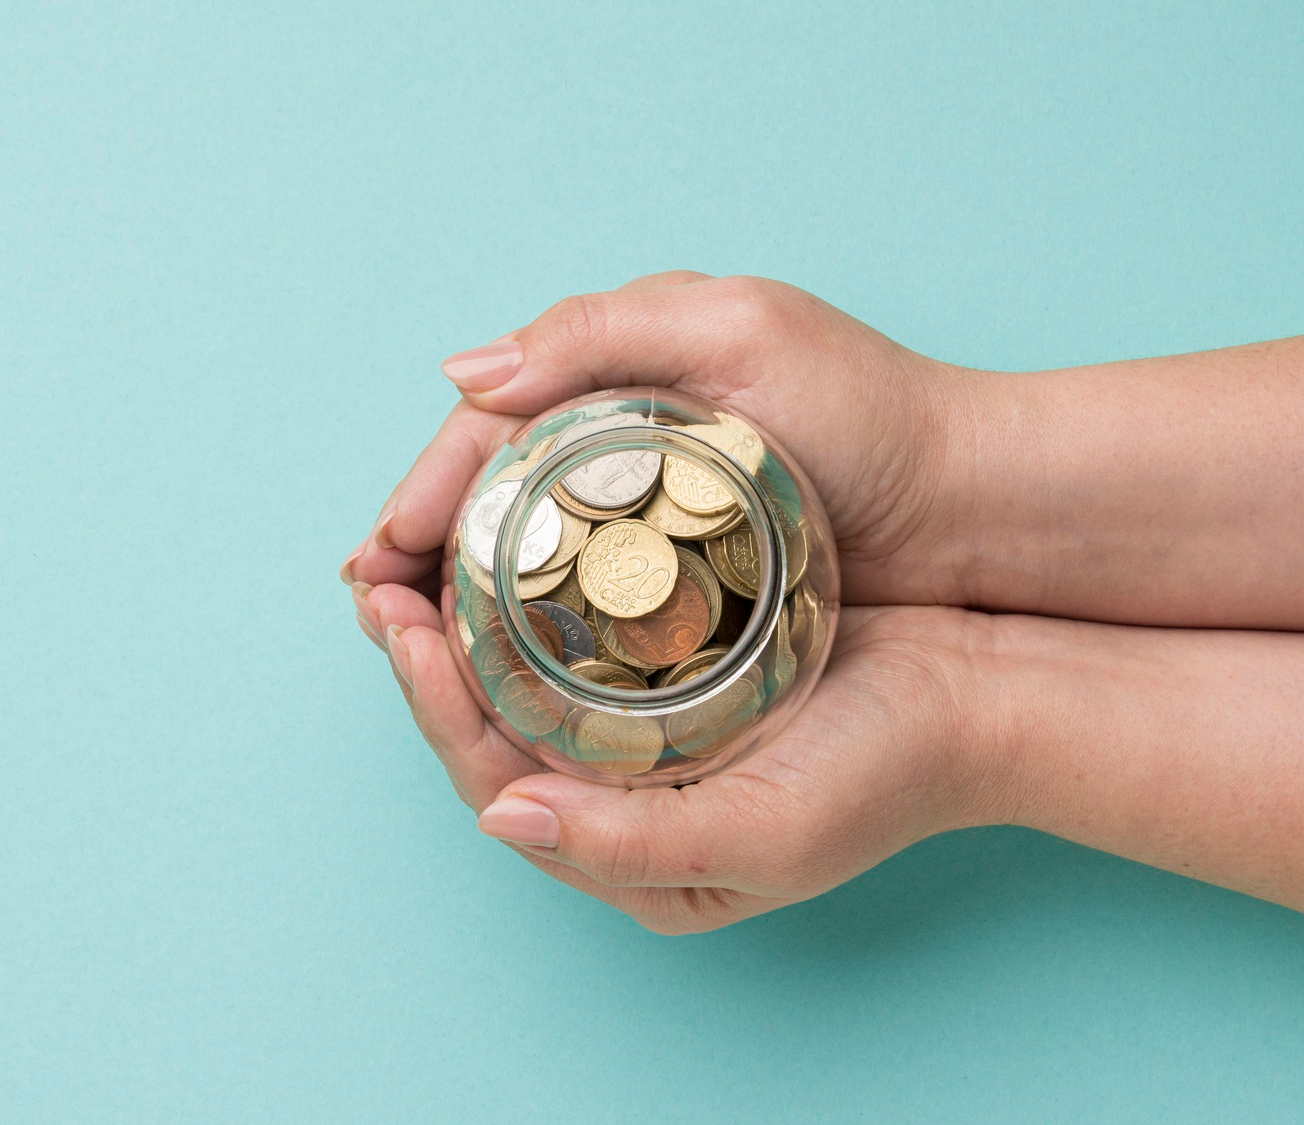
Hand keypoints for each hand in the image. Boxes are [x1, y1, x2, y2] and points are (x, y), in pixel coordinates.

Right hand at [343, 272, 979, 610]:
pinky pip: (578, 611)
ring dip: (456, 601)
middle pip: (486, 500)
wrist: (978, 503)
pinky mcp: (683, 586)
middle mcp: (620, 448)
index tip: (380, 558)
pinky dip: (526, 637)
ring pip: (520, 562)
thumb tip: (463, 372)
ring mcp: (649, 522)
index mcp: (617, 375)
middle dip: (419, 552)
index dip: (422, 493)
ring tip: (409, 648)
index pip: (486, 434)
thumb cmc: (872, 407)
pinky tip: (496, 673)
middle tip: (374, 611)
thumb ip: (600, 333)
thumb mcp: (738, 331)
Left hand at [368, 597, 1000, 933]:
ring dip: (461, 625)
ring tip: (412, 560)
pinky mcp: (664, 683)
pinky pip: (567, 644)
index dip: (438, 708)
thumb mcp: (766, 831)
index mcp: (628, 860)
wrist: (979, 698)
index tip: (404, 627)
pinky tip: (496, 550)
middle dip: (426, 660)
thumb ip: (629, 843)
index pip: (495, 783)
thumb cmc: (886, 773)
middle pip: (489, 733)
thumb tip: (501, 817)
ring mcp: (640, 746)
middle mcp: (619, 809)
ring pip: (518, 686)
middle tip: (377, 581)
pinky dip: (522, 600)